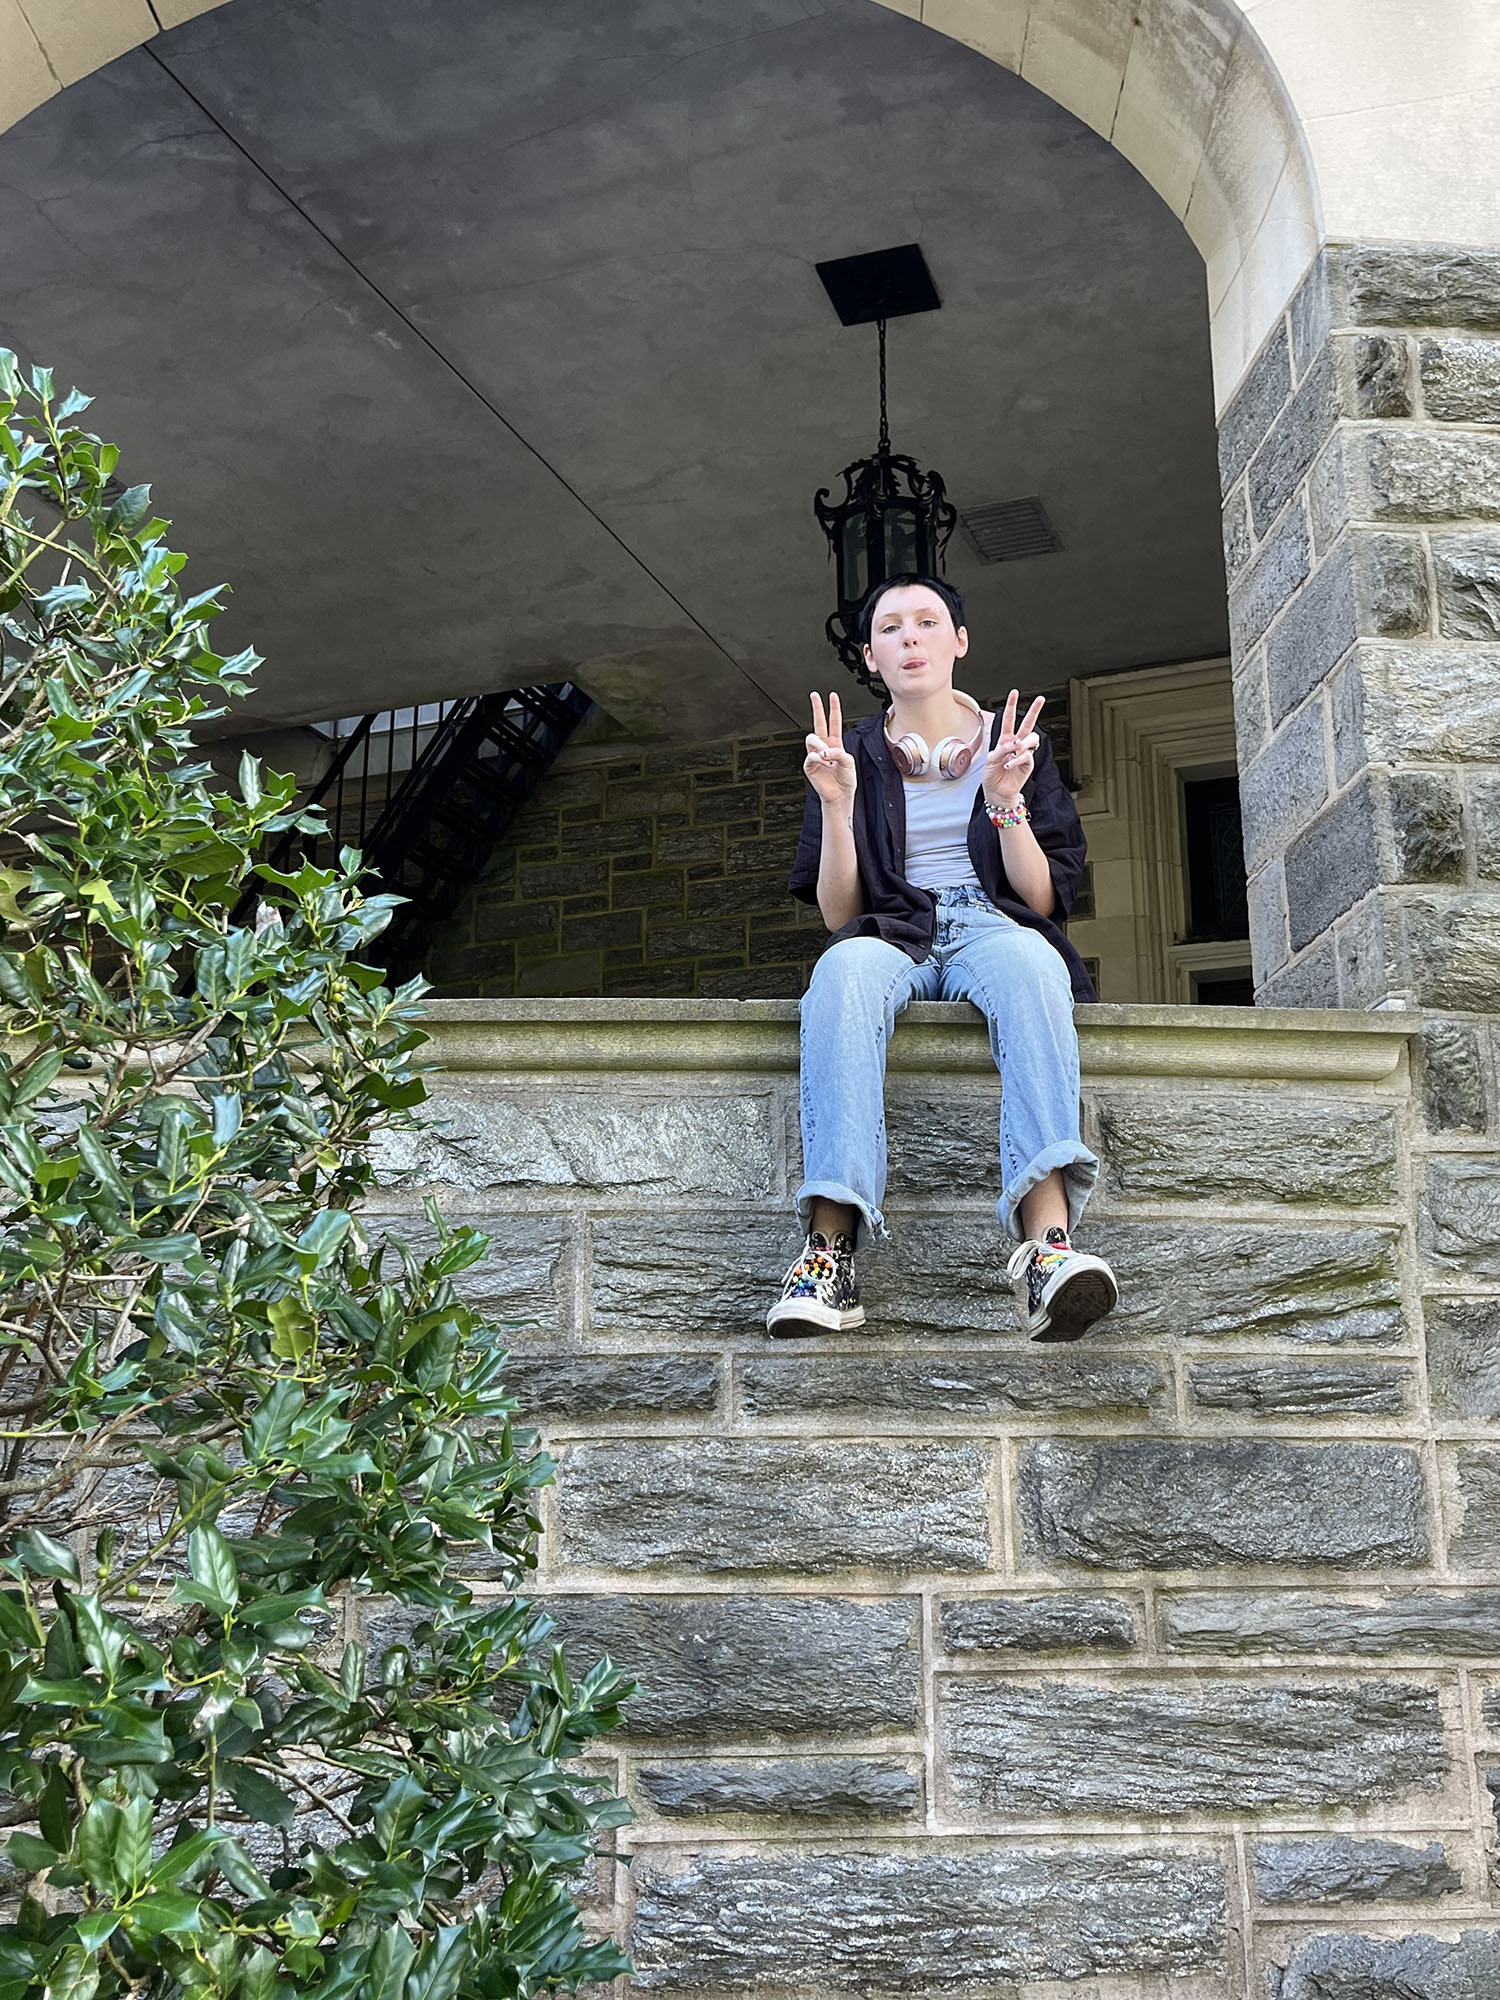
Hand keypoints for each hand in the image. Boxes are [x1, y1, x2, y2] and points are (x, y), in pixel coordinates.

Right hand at [804, 691, 856, 811]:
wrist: (840, 794)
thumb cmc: (846, 779)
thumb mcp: (848, 760)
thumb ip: (837, 751)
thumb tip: (822, 751)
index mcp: (835, 742)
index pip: (833, 722)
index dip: (834, 708)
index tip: (832, 695)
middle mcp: (824, 746)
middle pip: (819, 722)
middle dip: (817, 708)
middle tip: (814, 695)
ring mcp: (815, 754)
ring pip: (811, 738)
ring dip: (819, 744)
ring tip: (826, 754)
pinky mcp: (809, 765)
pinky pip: (811, 756)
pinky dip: (819, 759)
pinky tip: (824, 764)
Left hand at [982, 689, 1043, 808]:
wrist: (997, 793)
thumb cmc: (992, 777)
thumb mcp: (990, 760)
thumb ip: (1001, 749)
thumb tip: (1015, 744)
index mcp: (1005, 740)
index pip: (1009, 720)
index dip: (1011, 706)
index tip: (1015, 693)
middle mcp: (1016, 745)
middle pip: (1027, 724)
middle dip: (1034, 711)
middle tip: (1040, 699)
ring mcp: (1023, 753)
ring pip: (1031, 738)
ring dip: (1022, 742)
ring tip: (1014, 750)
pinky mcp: (1028, 763)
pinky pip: (1025, 756)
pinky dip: (1015, 759)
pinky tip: (1008, 764)